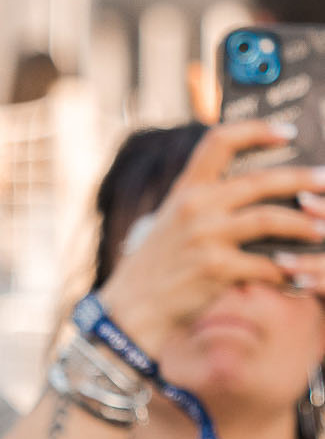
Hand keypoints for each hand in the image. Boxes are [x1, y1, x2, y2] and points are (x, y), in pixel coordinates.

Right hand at [98, 120, 324, 359]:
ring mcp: (205, 237)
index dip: (256, 130)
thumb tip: (254, 196)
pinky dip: (287, 269)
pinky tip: (300, 273)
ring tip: (323, 229)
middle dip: (301, 179)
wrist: (133, 308)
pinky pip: (265, 264)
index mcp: (185, 189)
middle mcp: (195, 206)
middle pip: (260, 180)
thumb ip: (204, 203)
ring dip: (303, 225)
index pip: (220, 141)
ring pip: (269, 219)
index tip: (287, 132)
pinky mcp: (216, 268)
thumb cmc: (157, 266)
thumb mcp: (170, 222)